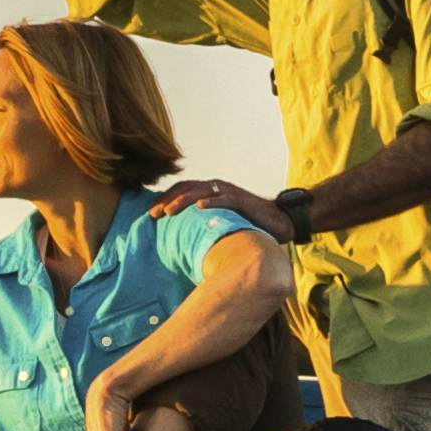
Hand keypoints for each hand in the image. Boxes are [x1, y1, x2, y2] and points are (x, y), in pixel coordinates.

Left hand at [150, 176, 293, 240]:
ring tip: (169, 212)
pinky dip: (211, 201)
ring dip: (183, 201)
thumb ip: (204, 226)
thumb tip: (184, 242)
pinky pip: (225, 198)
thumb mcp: (221, 223)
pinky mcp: (243, 200)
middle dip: (167, 200)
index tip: (151, 214)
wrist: (279, 222)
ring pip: (201, 191)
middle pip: (186, 188)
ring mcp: (229, 192)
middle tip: (153, 214)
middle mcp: (217, 188)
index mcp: (210, 192)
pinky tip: (199, 207)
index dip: (165, 199)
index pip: (182, 190)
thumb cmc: (248, 225)